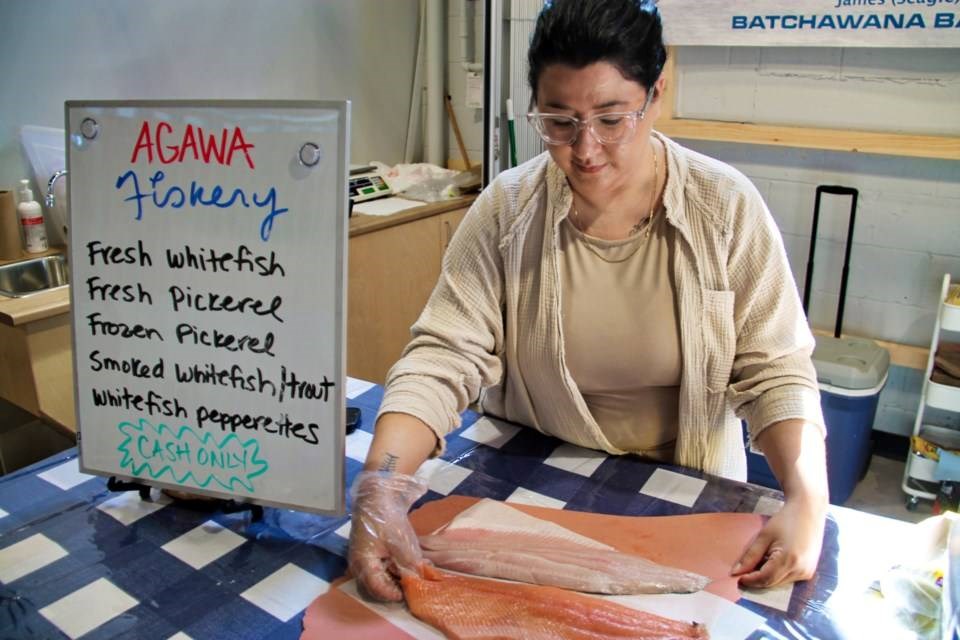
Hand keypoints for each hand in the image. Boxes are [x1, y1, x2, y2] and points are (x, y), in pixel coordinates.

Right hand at [348, 471, 428, 600]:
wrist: (375, 497)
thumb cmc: (386, 519)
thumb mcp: (400, 542)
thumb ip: (409, 563)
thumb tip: (418, 580)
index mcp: (363, 562)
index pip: (376, 588)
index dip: (391, 594)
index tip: (406, 594)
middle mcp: (359, 565)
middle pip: (376, 586)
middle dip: (394, 587)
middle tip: (411, 587)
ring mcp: (362, 559)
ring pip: (378, 578)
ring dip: (394, 578)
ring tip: (412, 576)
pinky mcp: (368, 553)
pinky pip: (379, 568)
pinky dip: (392, 569)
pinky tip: (407, 565)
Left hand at [732, 496, 825, 588]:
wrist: (808, 512)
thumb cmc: (785, 521)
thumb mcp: (764, 536)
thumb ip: (750, 556)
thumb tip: (736, 572)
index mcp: (788, 560)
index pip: (765, 579)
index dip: (750, 580)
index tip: (736, 577)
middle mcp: (801, 570)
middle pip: (772, 583)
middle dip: (756, 580)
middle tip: (743, 573)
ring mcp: (807, 573)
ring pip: (780, 583)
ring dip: (767, 577)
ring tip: (758, 564)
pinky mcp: (809, 572)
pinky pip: (788, 579)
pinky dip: (777, 574)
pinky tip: (771, 562)